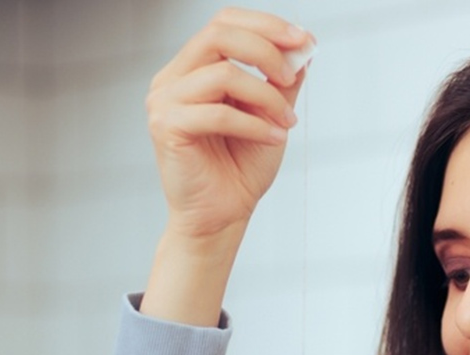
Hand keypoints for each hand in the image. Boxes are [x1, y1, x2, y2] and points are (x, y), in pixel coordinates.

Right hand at [146, 7, 310, 238]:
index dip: (265, 25)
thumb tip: (304, 48)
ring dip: (266, 96)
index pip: (224, 23)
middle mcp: (174, 78)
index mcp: (194, 69)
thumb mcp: (271, 115)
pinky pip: (219, 113)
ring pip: (224, 73)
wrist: (222, 216)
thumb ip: (282, 82)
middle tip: (293, 77)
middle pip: (218, 34)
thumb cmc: (240, 169)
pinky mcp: (167, 127)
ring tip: (288, 121)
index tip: (304, 40)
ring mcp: (165, 100)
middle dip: (266, 49)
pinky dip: (255, 124)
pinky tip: (275, 137)